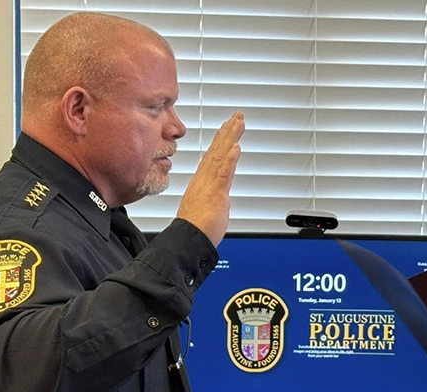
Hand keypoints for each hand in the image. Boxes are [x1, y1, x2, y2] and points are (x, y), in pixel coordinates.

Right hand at [178, 111, 244, 246]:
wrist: (189, 239)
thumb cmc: (196, 228)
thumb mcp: (205, 207)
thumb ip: (214, 197)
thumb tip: (220, 195)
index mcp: (202, 181)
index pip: (213, 155)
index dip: (221, 139)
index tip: (228, 126)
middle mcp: (204, 179)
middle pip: (217, 150)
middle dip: (228, 131)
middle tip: (237, 116)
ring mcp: (209, 185)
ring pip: (221, 156)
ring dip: (230, 138)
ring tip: (238, 123)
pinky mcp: (216, 194)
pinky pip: (224, 175)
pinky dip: (230, 160)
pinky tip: (235, 148)